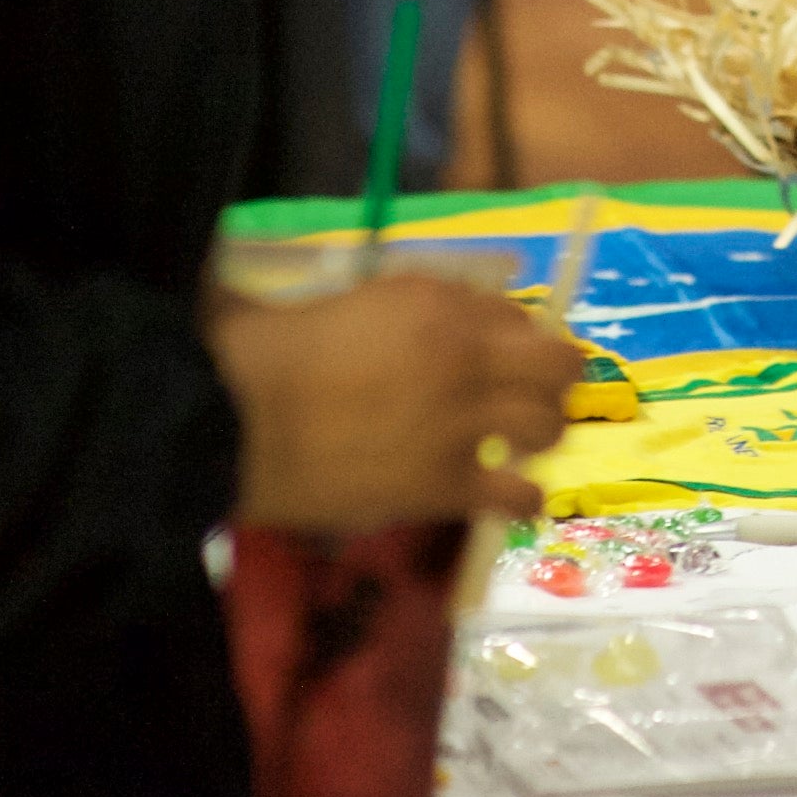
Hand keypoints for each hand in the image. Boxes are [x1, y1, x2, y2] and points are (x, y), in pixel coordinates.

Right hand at [209, 271, 580, 533]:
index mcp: (440, 305)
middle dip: (555, 379)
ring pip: (548, 426)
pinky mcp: (445, 485)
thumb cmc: (280, 352)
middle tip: (537, 395)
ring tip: (525, 443)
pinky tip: (519, 498)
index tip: (512, 354)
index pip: (519, 316)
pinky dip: (524, 498)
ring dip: (543, 432)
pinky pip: (516, 496)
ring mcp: (461, 424)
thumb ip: (420, 302)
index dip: (522, 338)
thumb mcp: (359, 298)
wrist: (240, 420)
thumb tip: (467, 312)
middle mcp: (465, 358)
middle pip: (556, 366)